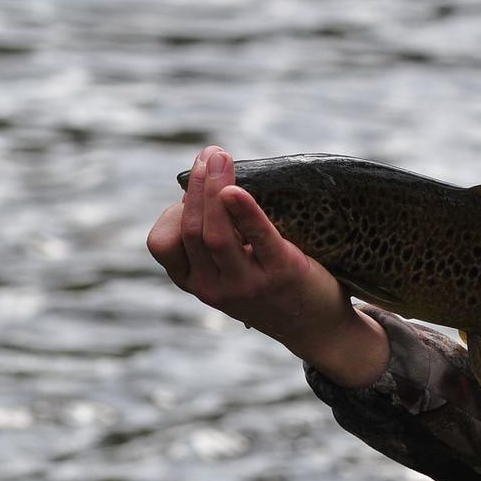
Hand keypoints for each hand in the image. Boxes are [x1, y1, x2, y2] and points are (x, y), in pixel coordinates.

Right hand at [147, 145, 388, 386]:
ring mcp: (246, 284)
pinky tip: (237, 188)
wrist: (317, 327)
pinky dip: (244, 210)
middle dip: (197, 186)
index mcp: (196, 283)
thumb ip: (216, 240)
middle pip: (190, 230)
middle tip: (209, 153)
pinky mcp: (280, 274)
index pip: (162, 243)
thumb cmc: (272, 287)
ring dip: (213, 188)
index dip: (174, 209)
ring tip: (219, 157)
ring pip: (214, 233)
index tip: (194, 180)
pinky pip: (256, 237)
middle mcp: (213, 288)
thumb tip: (212, 183)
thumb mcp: (232, 271)